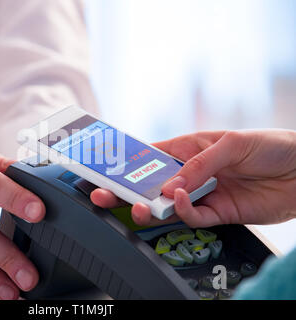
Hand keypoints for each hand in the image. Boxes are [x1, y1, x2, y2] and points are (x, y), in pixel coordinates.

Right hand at [91, 130, 295, 227]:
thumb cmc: (271, 144)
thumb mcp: (232, 143)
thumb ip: (199, 165)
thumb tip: (171, 186)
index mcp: (188, 149)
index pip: (149, 156)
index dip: (126, 163)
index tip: (106, 169)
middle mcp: (190, 173)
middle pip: (150, 185)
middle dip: (126, 190)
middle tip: (105, 195)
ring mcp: (201, 194)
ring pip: (166, 206)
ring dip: (149, 207)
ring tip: (139, 205)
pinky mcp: (215, 214)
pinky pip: (191, 217)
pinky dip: (182, 211)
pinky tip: (181, 200)